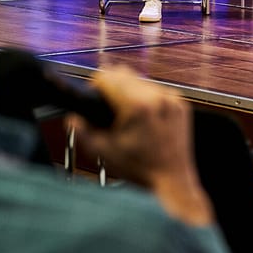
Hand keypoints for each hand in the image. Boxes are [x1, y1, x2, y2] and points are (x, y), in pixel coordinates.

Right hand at [66, 66, 213, 225]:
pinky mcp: (180, 104)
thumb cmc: (139, 168)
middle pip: (124, 73)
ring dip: (130, 91)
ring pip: (141, 80)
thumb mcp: (104, 152)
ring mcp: (171, 98)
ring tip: (127, 116)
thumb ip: (83, 131)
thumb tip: (72, 117)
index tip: (94, 99)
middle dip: (111, 86)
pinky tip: (145, 119)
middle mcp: (157, 97)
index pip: (108, 76)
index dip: (95, 86)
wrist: (172, 179)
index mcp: (137, 106)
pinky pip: (158, 91)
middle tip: (107, 109)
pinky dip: (147, 99)